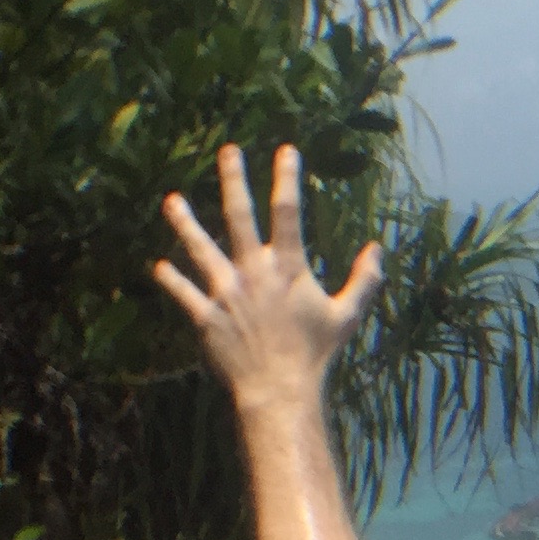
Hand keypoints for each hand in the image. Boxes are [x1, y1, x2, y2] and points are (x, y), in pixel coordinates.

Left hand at [154, 144, 380, 409]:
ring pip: (200, 248)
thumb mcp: (347, 315)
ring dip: (185, 222)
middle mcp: (254, 272)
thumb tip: (377, 250)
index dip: (287, 177)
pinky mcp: (205, 315)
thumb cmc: (316, 353)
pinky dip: (172, 279)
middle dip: (233, 179)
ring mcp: (226, 292)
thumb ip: (364, 280)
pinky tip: (161, 266)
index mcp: (288, 267)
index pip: (288, 211)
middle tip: (227, 150)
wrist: (280, 389)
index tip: (286, 150)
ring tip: (172, 201)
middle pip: (239, 215)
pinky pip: (184, 292)